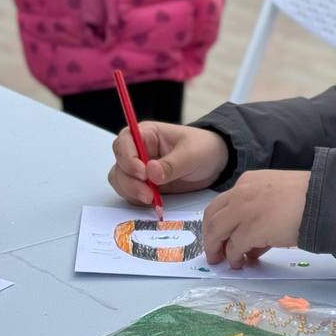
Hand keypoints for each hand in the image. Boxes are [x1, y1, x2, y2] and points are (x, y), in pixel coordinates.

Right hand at [108, 122, 230, 206]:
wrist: (216, 163)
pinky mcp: (144, 184)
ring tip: (152, 199)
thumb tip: (151, 172)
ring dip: (132, 192)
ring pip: (121, 180)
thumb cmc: (204, 148)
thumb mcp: (192, 154)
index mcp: (148, 134)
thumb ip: (172, 164)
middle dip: (130, 181)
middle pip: (120, 164)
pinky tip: (153, 202)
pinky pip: (130, 192)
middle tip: (148, 194)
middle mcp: (139, 150)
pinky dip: (137, 199)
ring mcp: (140, 168)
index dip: (128, 157)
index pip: (125, 141)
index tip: (142, 173)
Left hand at [203, 170, 309, 266]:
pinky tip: (239, 263)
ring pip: (216, 231)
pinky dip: (233, 257)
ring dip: (217, 248)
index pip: (223, 202)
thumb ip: (260, 213)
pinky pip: (233, 247)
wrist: (321, 199)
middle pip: (212, 216)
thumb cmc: (307, 196)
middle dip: (210, 236)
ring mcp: (243, 211)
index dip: (220, 221)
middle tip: (214, 251)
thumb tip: (252, 243)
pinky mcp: (249, 230)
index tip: (222, 236)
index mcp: (248, 181)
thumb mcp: (278, 196)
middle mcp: (240, 193)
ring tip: (223, 261)